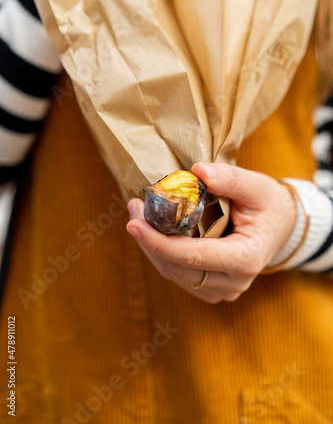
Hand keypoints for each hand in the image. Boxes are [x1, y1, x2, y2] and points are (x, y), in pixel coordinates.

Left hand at [126, 163, 296, 302]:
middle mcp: (232, 282)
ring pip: (173, 273)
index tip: (134, 222)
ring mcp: (221, 290)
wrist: (281, 228)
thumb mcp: (257, 186)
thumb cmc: (269, 205)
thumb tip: (197, 171)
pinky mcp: (212, 288)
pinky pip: (179, 274)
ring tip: (141, 213)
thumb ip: (230, 178)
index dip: (159, 242)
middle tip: (134, 207)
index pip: (193, 257)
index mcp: (245, 259)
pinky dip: (163, 253)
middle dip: (148, 239)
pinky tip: (157, 230)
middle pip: (175, 268)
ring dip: (152, 246)